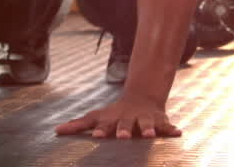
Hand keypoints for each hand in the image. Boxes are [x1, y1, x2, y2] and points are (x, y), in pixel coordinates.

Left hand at [55, 96, 180, 138]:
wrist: (142, 97)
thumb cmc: (115, 113)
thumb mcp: (97, 116)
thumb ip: (78, 125)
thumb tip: (56, 131)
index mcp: (113, 119)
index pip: (106, 125)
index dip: (102, 130)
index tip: (97, 137)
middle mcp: (129, 118)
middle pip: (126, 124)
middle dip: (125, 130)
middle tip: (123, 137)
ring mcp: (145, 119)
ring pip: (147, 124)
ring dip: (148, 129)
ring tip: (150, 135)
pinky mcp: (159, 121)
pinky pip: (167, 125)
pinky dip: (172, 129)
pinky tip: (178, 133)